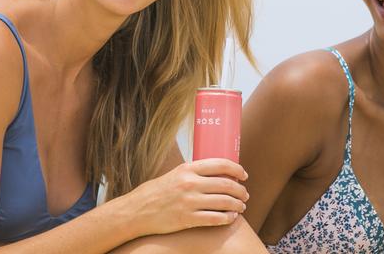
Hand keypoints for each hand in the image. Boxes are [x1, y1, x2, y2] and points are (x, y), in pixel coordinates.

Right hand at [125, 158, 249, 236]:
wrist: (138, 210)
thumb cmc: (158, 191)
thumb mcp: (176, 174)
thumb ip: (195, 172)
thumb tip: (218, 172)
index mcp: (188, 168)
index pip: (221, 164)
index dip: (237, 169)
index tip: (244, 175)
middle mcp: (190, 183)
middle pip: (226, 184)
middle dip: (241, 190)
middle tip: (245, 194)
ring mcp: (189, 202)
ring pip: (224, 202)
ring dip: (237, 205)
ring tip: (241, 206)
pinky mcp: (187, 219)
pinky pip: (215, 218)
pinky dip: (227, 218)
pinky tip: (231, 217)